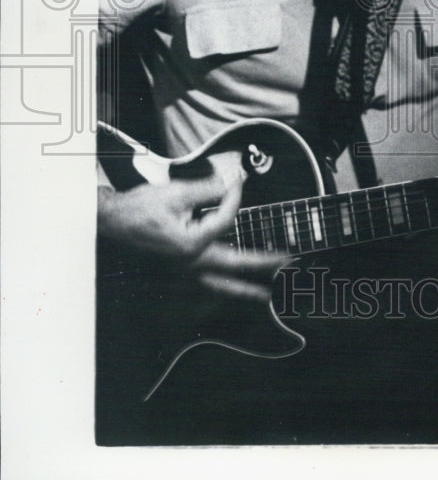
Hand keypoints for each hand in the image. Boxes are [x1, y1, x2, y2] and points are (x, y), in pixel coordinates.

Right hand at [98, 178, 289, 300]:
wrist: (107, 226)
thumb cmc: (137, 210)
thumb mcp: (175, 192)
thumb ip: (209, 189)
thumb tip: (232, 183)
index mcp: (191, 245)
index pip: (226, 220)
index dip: (234, 198)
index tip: (238, 183)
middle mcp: (189, 265)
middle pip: (235, 268)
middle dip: (263, 264)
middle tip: (287, 261)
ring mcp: (181, 275)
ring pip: (219, 288)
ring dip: (244, 292)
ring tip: (265, 296)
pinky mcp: (174, 277)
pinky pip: (203, 291)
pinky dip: (219, 295)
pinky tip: (228, 296)